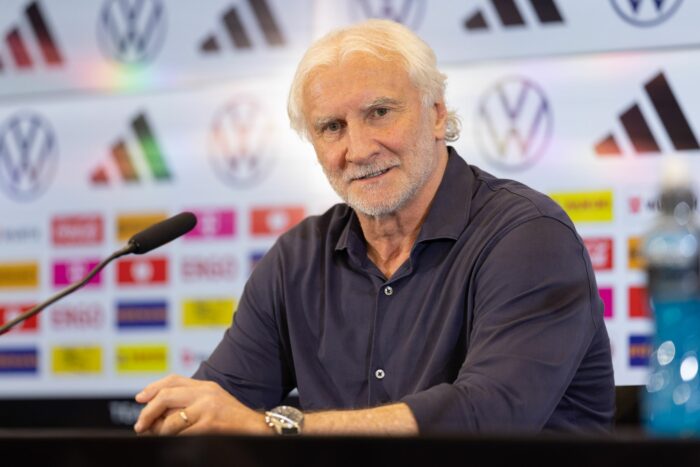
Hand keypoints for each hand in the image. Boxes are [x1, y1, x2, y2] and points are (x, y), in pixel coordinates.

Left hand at [133, 374, 269, 435]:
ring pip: (171, 421)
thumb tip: (157, 411)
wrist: (255, 428)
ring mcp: (207, 408)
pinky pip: (182, 435)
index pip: (173, 380)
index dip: (153, 388)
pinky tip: (173, 443)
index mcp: (205, 386)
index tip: (140, 399)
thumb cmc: (231, 418)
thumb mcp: (212, 402)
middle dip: (148, 412)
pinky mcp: (209, 425)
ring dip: (160, 432)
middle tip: (141, 426)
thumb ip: (190, 400)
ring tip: (160, 437)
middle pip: (166, 396)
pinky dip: (173, 440)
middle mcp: (205, 393)